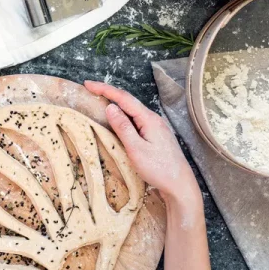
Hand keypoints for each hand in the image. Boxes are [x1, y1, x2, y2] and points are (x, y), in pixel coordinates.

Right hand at [84, 81, 199, 205]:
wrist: (180, 185)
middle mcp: (153, 119)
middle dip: (109, 94)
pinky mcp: (155, 135)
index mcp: (149, 119)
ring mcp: (155, 127)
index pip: (124, 98)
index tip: (88, 84)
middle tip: (90, 91)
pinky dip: (123, 117)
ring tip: (99, 103)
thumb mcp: (136, 149)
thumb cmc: (159, 169)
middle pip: (128, 101)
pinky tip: (117, 121)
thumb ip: (123, 127)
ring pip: (132, 111)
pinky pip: (136, 120)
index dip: (104, 89)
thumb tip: (110, 107)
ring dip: (116, 105)